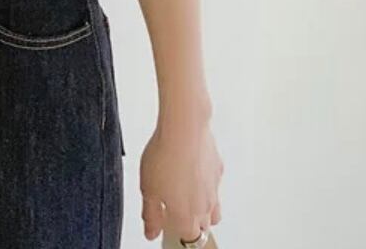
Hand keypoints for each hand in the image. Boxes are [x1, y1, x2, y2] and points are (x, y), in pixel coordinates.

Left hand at [139, 114, 222, 242]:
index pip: (190, 238)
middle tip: (175, 208)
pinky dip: (206, 181)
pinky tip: (192, 169)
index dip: (178, 232)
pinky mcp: (218, 167)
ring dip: (203, 205)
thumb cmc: (165, 156)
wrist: (184, 127)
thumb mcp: (148, 190)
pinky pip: (214, 182)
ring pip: (214, 206)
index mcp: (187, 216)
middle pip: (204, 225)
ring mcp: (214, 186)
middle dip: (192, 222)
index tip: (167, 222)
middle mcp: (205, 205)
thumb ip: (151, 215)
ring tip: (186, 191)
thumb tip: (151, 231)